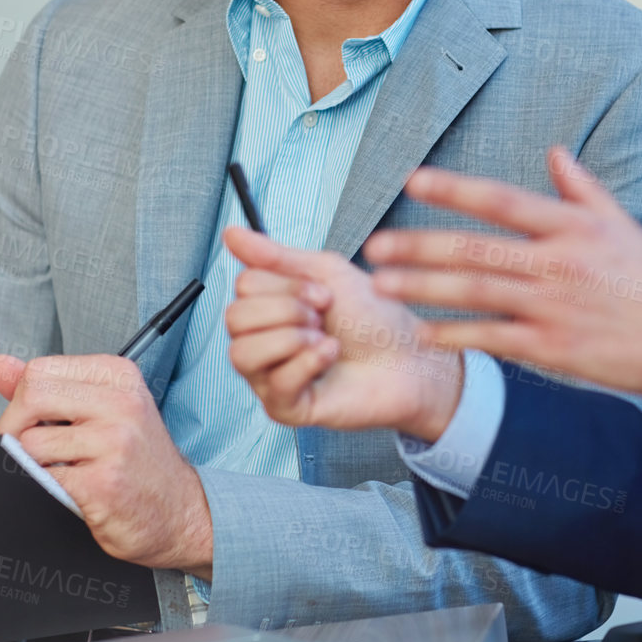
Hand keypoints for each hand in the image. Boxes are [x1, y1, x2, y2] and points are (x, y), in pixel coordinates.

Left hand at [0, 354, 213, 577]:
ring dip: (35, 465)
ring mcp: (115, 442)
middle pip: (31, 397)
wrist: (180, 512)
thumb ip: (48, 388)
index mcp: (119, 376)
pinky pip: (43, 479)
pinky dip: (47, 488)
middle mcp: (122, 403)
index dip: (22, 401)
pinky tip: (75, 490)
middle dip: (14, 429)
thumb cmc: (137, 462)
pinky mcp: (104, 483)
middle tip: (32, 450)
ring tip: (66, 471)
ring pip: (30, 444)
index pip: (40, 370)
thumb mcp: (100, 410)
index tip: (35, 423)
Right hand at [223, 226, 464, 440]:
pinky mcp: (287, 408)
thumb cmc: (373, 317)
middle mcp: (262, 342)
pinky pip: (274, 383)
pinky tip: (332, 356)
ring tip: (324, 338)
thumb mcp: (327, 272)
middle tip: (322, 316)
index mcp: (268, 308)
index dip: (285, 284)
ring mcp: (270, 377)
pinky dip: (309, 362)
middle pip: (235, 317)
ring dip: (291, 338)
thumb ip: (276, 255)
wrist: (409, 356)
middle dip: (287, 309)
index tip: (322, 293)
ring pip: (242, 353)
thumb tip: (231, 232)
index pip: (242, 287)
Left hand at [364, 146, 641, 399]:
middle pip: (476, 248)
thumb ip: (582, 189)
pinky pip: (493, 338)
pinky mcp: (555, 348)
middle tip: (375, 245)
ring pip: (475, 292)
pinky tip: (423, 332)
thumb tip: (555, 151)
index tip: (413, 181)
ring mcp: (554, 307)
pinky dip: (456, 335)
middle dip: (419, 245)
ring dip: (424, 288)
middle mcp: (559, 262)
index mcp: (574, 227)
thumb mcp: (623, 225)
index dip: (454, 189)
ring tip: (383, 285)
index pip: (502, 199)